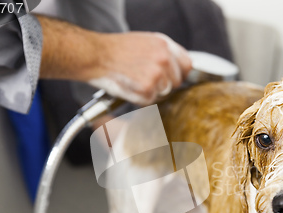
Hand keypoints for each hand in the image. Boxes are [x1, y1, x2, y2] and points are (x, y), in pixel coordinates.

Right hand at [37, 16, 191, 104]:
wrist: (95, 55)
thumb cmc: (115, 49)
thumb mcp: (145, 42)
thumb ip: (163, 53)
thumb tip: (177, 67)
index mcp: (164, 44)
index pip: (187, 65)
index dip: (179, 74)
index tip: (171, 78)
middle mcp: (164, 58)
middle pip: (176, 82)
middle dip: (163, 85)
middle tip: (144, 79)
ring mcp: (157, 74)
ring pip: (164, 93)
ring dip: (150, 92)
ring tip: (134, 80)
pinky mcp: (147, 89)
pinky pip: (150, 101)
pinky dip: (139, 98)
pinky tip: (129, 86)